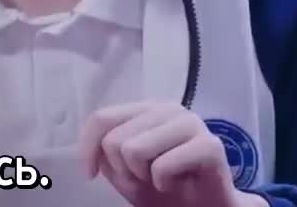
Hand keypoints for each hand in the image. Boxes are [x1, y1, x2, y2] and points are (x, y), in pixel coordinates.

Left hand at [76, 101, 265, 206]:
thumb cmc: (165, 188)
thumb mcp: (124, 171)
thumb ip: (105, 153)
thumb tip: (91, 146)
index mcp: (146, 109)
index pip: (101, 118)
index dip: (87, 148)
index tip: (90, 174)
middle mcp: (167, 109)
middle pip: (114, 139)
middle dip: (123, 170)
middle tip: (145, 178)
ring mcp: (190, 123)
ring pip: (134, 150)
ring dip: (143, 176)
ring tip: (161, 179)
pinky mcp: (209, 145)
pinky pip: (162, 166)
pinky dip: (163, 183)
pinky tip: (177, 183)